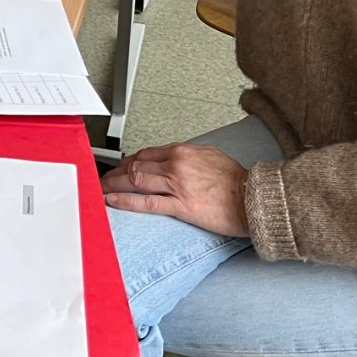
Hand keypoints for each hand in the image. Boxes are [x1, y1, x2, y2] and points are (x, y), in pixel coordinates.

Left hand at [102, 143, 249, 236]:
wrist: (255, 199)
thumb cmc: (237, 181)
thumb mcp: (210, 155)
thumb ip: (187, 155)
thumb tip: (170, 158)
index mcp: (183, 151)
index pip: (145, 154)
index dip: (127, 161)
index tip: (119, 167)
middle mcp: (177, 164)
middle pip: (135, 166)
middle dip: (115, 173)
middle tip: (103, 179)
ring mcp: (178, 184)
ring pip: (136, 181)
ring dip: (114, 185)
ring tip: (101, 190)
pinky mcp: (182, 205)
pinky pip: (147, 202)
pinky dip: (125, 200)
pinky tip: (112, 201)